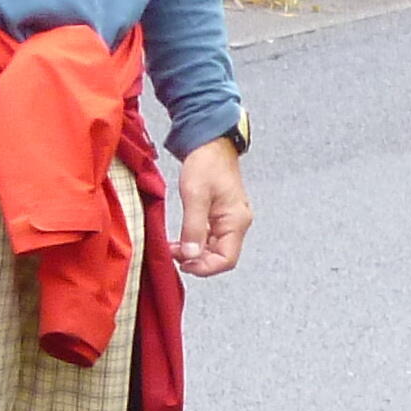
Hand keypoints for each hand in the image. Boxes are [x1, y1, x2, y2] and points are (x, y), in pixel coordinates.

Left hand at [171, 137, 252, 277]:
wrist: (210, 143)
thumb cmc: (205, 164)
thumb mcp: (195, 195)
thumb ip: (194, 227)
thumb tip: (191, 254)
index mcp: (236, 221)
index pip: (227, 259)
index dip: (205, 267)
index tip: (183, 264)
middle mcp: (237, 223)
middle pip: (221, 256)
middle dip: (197, 260)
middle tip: (173, 254)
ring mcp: (230, 220)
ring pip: (215, 249)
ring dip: (195, 252)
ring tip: (173, 248)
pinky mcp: (221, 215)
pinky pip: (211, 237)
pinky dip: (196, 242)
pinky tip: (180, 240)